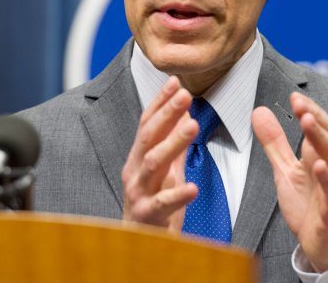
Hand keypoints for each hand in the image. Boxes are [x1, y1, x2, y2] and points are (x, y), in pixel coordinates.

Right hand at [121, 76, 198, 231]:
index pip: (148, 124)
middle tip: (185, 94)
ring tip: (192, 126)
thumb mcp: (166, 171)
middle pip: (149, 137)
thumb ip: (175, 146)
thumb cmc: (155, 206)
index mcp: (138, 157)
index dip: (160, 102)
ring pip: (154, 163)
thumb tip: (186, 115)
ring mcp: (138, 192)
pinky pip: (162, 203)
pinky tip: (193, 187)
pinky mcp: (146, 215)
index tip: (175, 82)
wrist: (141, 245)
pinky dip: (177, 194)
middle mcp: (135, 170)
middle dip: (166, 113)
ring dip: (173, 142)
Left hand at [251, 92, 327, 271]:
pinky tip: (317, 166)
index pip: (320, 128)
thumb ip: (275, 143)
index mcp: (319, 157)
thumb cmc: (308, 206)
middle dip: (315, 119)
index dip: (309, 111)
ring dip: (321, 139)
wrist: (323, 245)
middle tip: (300, 105)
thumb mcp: (286, 171)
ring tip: (307, 123)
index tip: (294, 97)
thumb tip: (259, 110)